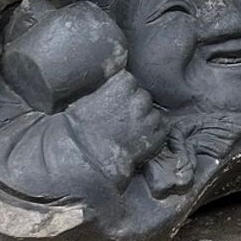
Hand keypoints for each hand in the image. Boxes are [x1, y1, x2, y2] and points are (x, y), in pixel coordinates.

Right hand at [64, 69, 171, 191]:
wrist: (88, 159)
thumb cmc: (80, 131)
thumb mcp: (87, 100)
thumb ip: (106, 89)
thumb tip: (113, 82)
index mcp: (121, 86)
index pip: (129, 80)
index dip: (123, 91)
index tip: (116, 100)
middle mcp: (138, 100)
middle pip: (143, 96)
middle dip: (135, 104)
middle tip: (121, 118)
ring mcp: (149, 119)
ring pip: (153, 112)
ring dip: (145, 119)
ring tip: (128, 131)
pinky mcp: (157, 136)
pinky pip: (160, 128)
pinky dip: (152, 132)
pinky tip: (137, 139)